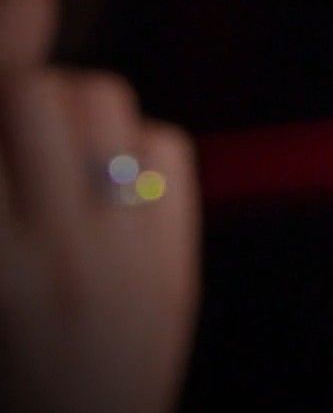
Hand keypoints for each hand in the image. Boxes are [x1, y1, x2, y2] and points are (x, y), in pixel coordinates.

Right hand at [0, 68, 199, 412]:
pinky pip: (164, 146)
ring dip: (59, 109)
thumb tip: (2, 130)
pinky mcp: (175, 266)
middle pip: (30, 92)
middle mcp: (59, 257)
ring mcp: (128, 258)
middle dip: (1, 100)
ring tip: (35, 151)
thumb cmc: (4, 381)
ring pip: (102, 99)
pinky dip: (128, 150)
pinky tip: (94, 188)